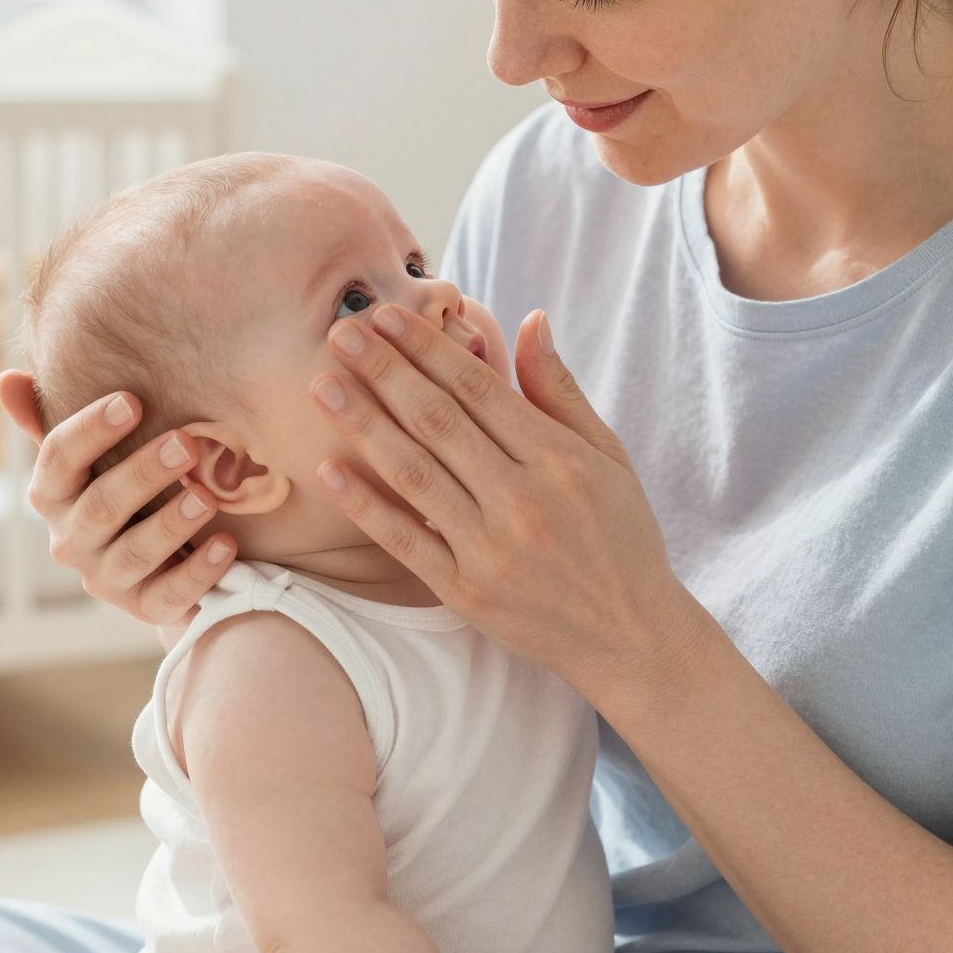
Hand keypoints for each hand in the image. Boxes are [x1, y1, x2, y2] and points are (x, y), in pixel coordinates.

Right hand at [0, 372, 236, 627]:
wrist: (159, 560)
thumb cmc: (125, 489)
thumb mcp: (94, 456)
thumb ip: (54, 420)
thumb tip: (7, 380)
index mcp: (53, 495)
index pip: (58, 459)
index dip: (91, 430)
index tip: (132, 401)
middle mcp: (70, 540)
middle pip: (100, 507)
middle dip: (143, 474)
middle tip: (186, 443)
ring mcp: (105, 579)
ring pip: (134, 554)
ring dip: (171, 524)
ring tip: (208, 497)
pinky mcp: (144, 608)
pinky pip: (168, 595)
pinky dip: (198, 571)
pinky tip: (226, 545)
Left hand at [310, 304, 704, 712]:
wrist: (629, 636)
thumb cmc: (620, 536)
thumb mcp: (609, 456)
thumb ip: (561, 391)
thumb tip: (530, 320)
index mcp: (559, 459)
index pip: (479, 388)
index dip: (428, 348)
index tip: (388, 315)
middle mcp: (523, 500)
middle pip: (438, 422)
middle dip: (384, 372)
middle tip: (341, 333)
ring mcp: (490, 549)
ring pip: (414, 474)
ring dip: (363, 424)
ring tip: (323, 385)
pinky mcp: (466, 592)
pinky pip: (405, 541)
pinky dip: (365, 505)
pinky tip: (329, 468)